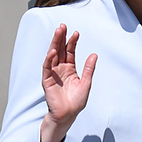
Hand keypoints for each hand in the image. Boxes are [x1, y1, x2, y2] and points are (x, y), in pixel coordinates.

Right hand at [39, 24, 97, 141]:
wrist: (68, 115)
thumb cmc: (76, 102)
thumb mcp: (86, 83)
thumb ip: (89, 69)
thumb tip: (94, 54)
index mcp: (70, 69)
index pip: (70, 52)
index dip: (72, 42)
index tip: (76, 32)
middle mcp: (60, 69)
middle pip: (60, 50)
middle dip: (61, 38)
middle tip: (63, 26)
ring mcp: (53, 73)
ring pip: (52, 55)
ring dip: (54, 43)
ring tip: (57, 32)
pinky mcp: (47, 80)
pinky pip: (47, 67)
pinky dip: (49, 58)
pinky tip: (53, 51)